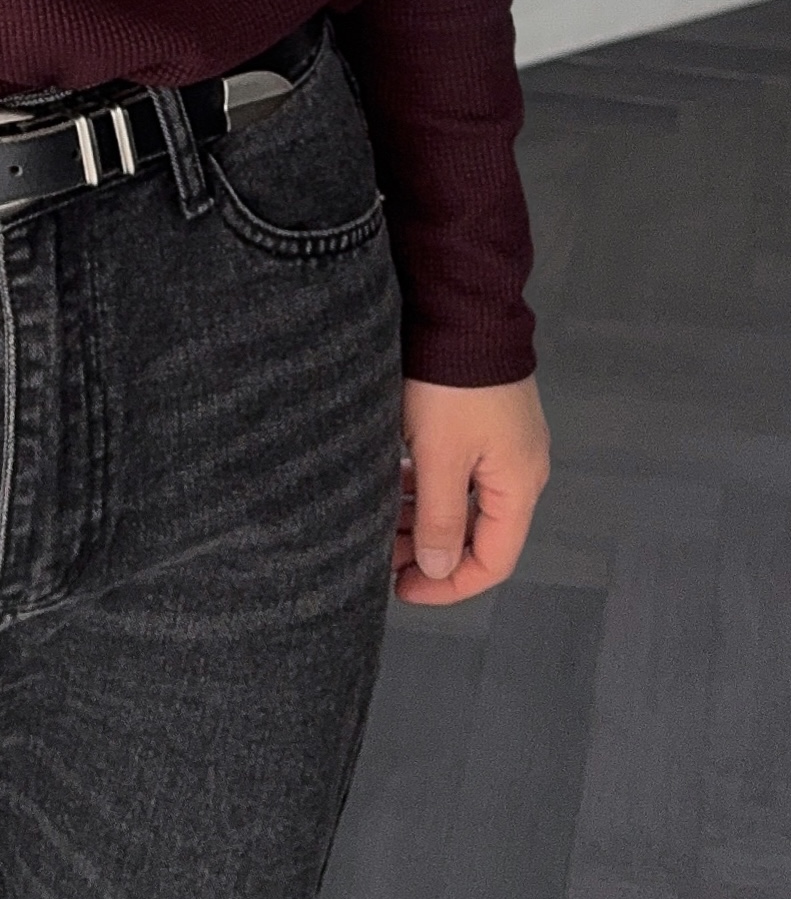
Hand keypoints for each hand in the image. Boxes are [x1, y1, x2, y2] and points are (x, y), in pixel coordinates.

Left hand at [393, 373, 549, 605]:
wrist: (460, 309)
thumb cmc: (452, 385)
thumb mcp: (440, 457)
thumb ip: (439, 519)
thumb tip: (436, 569)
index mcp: (519, 485)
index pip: (493, 561)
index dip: (448, 586)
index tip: (402, 590)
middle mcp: (518, 468)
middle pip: (477, 532)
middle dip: (429, 551)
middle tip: (380, 557)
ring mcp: (501, 442)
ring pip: (462, 500)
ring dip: (423, 518)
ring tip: (379, 524)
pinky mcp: (481, 419)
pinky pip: (457, 470)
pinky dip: (426, 486)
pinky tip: (392, 484)